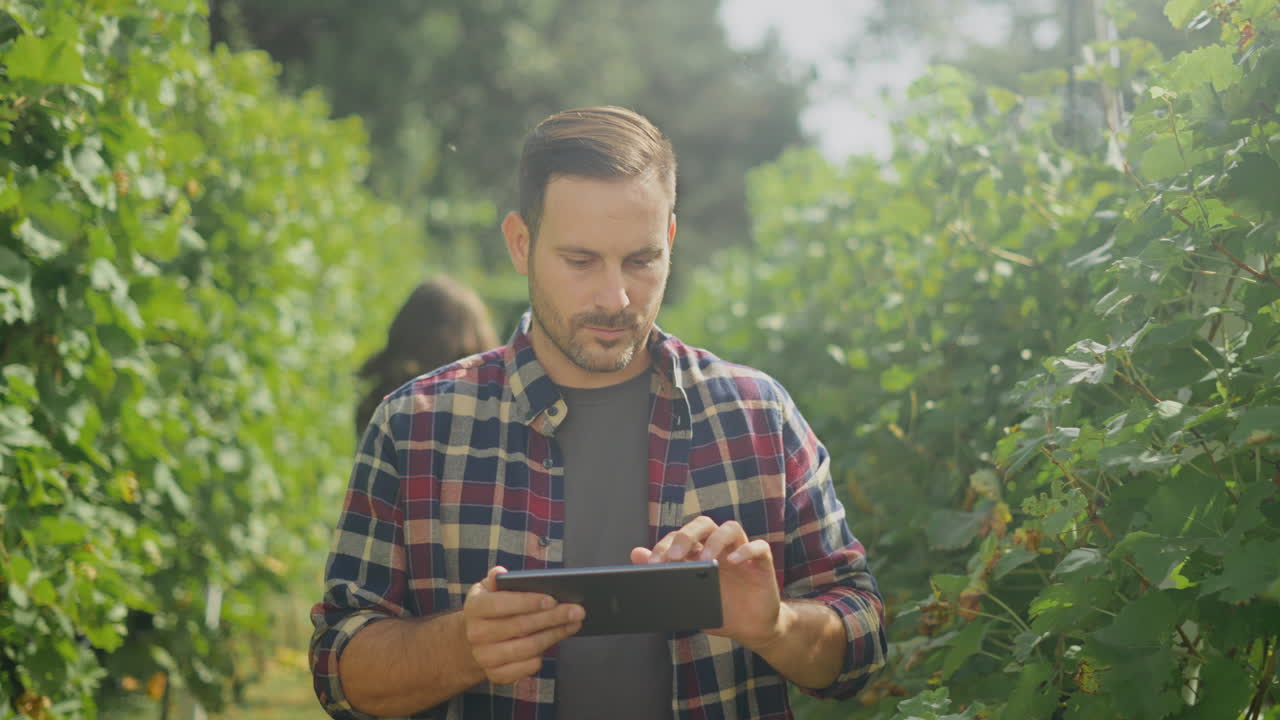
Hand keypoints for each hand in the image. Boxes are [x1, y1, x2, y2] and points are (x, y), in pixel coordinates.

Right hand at [462, 566, 584, 684]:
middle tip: (577, 611)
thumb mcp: (489, 588)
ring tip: (573, 624)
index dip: (528, 602)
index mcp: (475, 608)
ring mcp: (485, 657)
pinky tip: (554, 643)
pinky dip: (541, 657)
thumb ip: (496, 579)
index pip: (501, 604)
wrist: (475, 638)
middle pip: (520, 626)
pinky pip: (525, 668)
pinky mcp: (496, 674)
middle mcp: (476, 634)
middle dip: (552, 617)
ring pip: (527, 648)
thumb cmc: (491, 608)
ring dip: (554, 635)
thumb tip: (500, 573)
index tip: (553, 599)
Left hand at [630, 517, 789, 650]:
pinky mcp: (762, 563)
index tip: (654, 564)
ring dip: (716, 540)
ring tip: (706, 560)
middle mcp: (719, 547)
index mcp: (699, 552)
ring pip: (730, 528)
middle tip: (675, 557)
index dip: (666, 545)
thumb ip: (664, 575)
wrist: (751, 628)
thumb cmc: (719, 610)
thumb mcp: (688, 597)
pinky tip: (735, 561)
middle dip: (686, 536)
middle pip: (704, 524)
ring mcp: (741, 552)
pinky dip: (747, 550)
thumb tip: (636, 554)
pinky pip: (759, 547)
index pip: (680, 536)